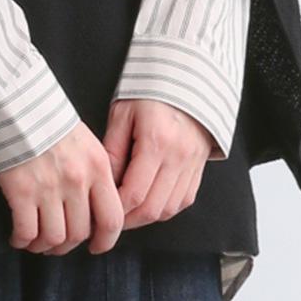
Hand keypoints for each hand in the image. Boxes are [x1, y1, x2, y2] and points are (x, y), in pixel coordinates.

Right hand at [0, 120, 124, 256]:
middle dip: (68, 245)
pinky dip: (22, 241)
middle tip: (59, 243)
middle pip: (79, 232)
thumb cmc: (49, 119)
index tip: (96, 246)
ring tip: (37, 242)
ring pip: (54, 238)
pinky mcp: (21, 191)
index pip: (112, 218)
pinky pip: (26, 231)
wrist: (16, 102)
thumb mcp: (85, 141)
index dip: (105, 241)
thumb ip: (94, 173)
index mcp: (98, 167)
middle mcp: (77, 181)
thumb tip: (93, 206)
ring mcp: (48, 188)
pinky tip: (18, 237)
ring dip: (45, 247)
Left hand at [102, 99, 215, 229]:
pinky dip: (165, 208)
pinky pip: (183, 201)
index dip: (116, 210)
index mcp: (156, 141)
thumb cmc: (149, 93)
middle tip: (111, 221)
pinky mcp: (199, 168)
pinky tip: (149, 203)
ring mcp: (192, 164)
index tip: (101, 212)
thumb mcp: (122, 114)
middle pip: (153, 208)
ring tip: (127, 214)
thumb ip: (112, 150)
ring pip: (169, 209)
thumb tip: (105, 184)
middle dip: (129, 220)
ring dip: (147, 217)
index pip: (135, 193)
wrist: (186, 79)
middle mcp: (178, 157)